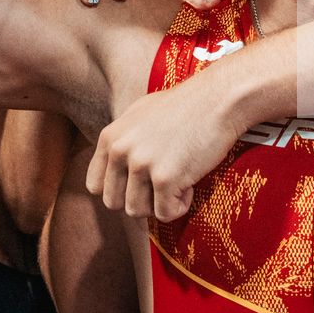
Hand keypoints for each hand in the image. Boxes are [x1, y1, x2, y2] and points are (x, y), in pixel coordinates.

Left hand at [87, 75, 242, 220]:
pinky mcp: (165, 178)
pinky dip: (179, 205)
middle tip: (161, 184)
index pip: (95, 186)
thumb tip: (113, 168)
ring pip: (137, 212)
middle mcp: (121, 150)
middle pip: (114, 203)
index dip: (119, 189)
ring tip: (177, 180)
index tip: (140, 182)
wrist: (218, 98)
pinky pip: (165, 214)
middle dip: (139, 199)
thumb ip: (121, 141)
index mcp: (110, 137)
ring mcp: (142, 164)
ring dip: (159, 203)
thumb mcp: (139, 115)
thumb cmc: (185, 106)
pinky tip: (190, 183)